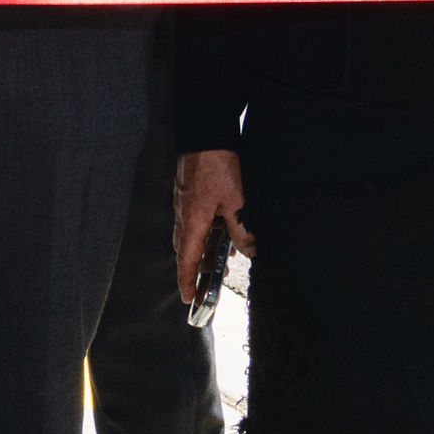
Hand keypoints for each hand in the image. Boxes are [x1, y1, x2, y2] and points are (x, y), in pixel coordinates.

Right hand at [172, 149, 252, 304]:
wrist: (204, 134)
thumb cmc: (217, 165)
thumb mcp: (236, 201)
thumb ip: (242, 229)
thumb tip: (250, 252)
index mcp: (192, 221)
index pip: (187, 259)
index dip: (187, 281)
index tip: (188, 299)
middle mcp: (183, 215)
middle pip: (186, 250)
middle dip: (196, 269)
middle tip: (210, 282)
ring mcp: (184, 203)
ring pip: (190, 235)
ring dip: (202, 250)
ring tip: (221, 258)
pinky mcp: (188, 193)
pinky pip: (193, 221)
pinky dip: (204, 233)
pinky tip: (220, 230)